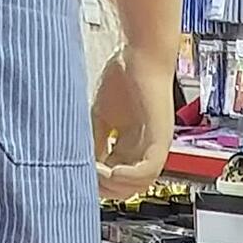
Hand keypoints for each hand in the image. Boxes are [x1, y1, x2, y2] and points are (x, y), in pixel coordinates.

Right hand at [93, 48, 173, 201]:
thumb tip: (83, 164)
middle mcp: (146, 148)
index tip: (81, 175)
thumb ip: (95, 140)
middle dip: (106, 189)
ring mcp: (155, 145)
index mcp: (132, 144)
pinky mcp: (161, 138)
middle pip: (129, 187)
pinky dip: (129, 176)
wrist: (141, 53)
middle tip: (87, 179)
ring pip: (140, 184)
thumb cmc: (124, 75)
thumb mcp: (101, 116)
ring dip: (115, 185)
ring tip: (97, 173)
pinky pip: (149, 170)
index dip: (99, 182)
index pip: (117, 178)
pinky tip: (112, 171)